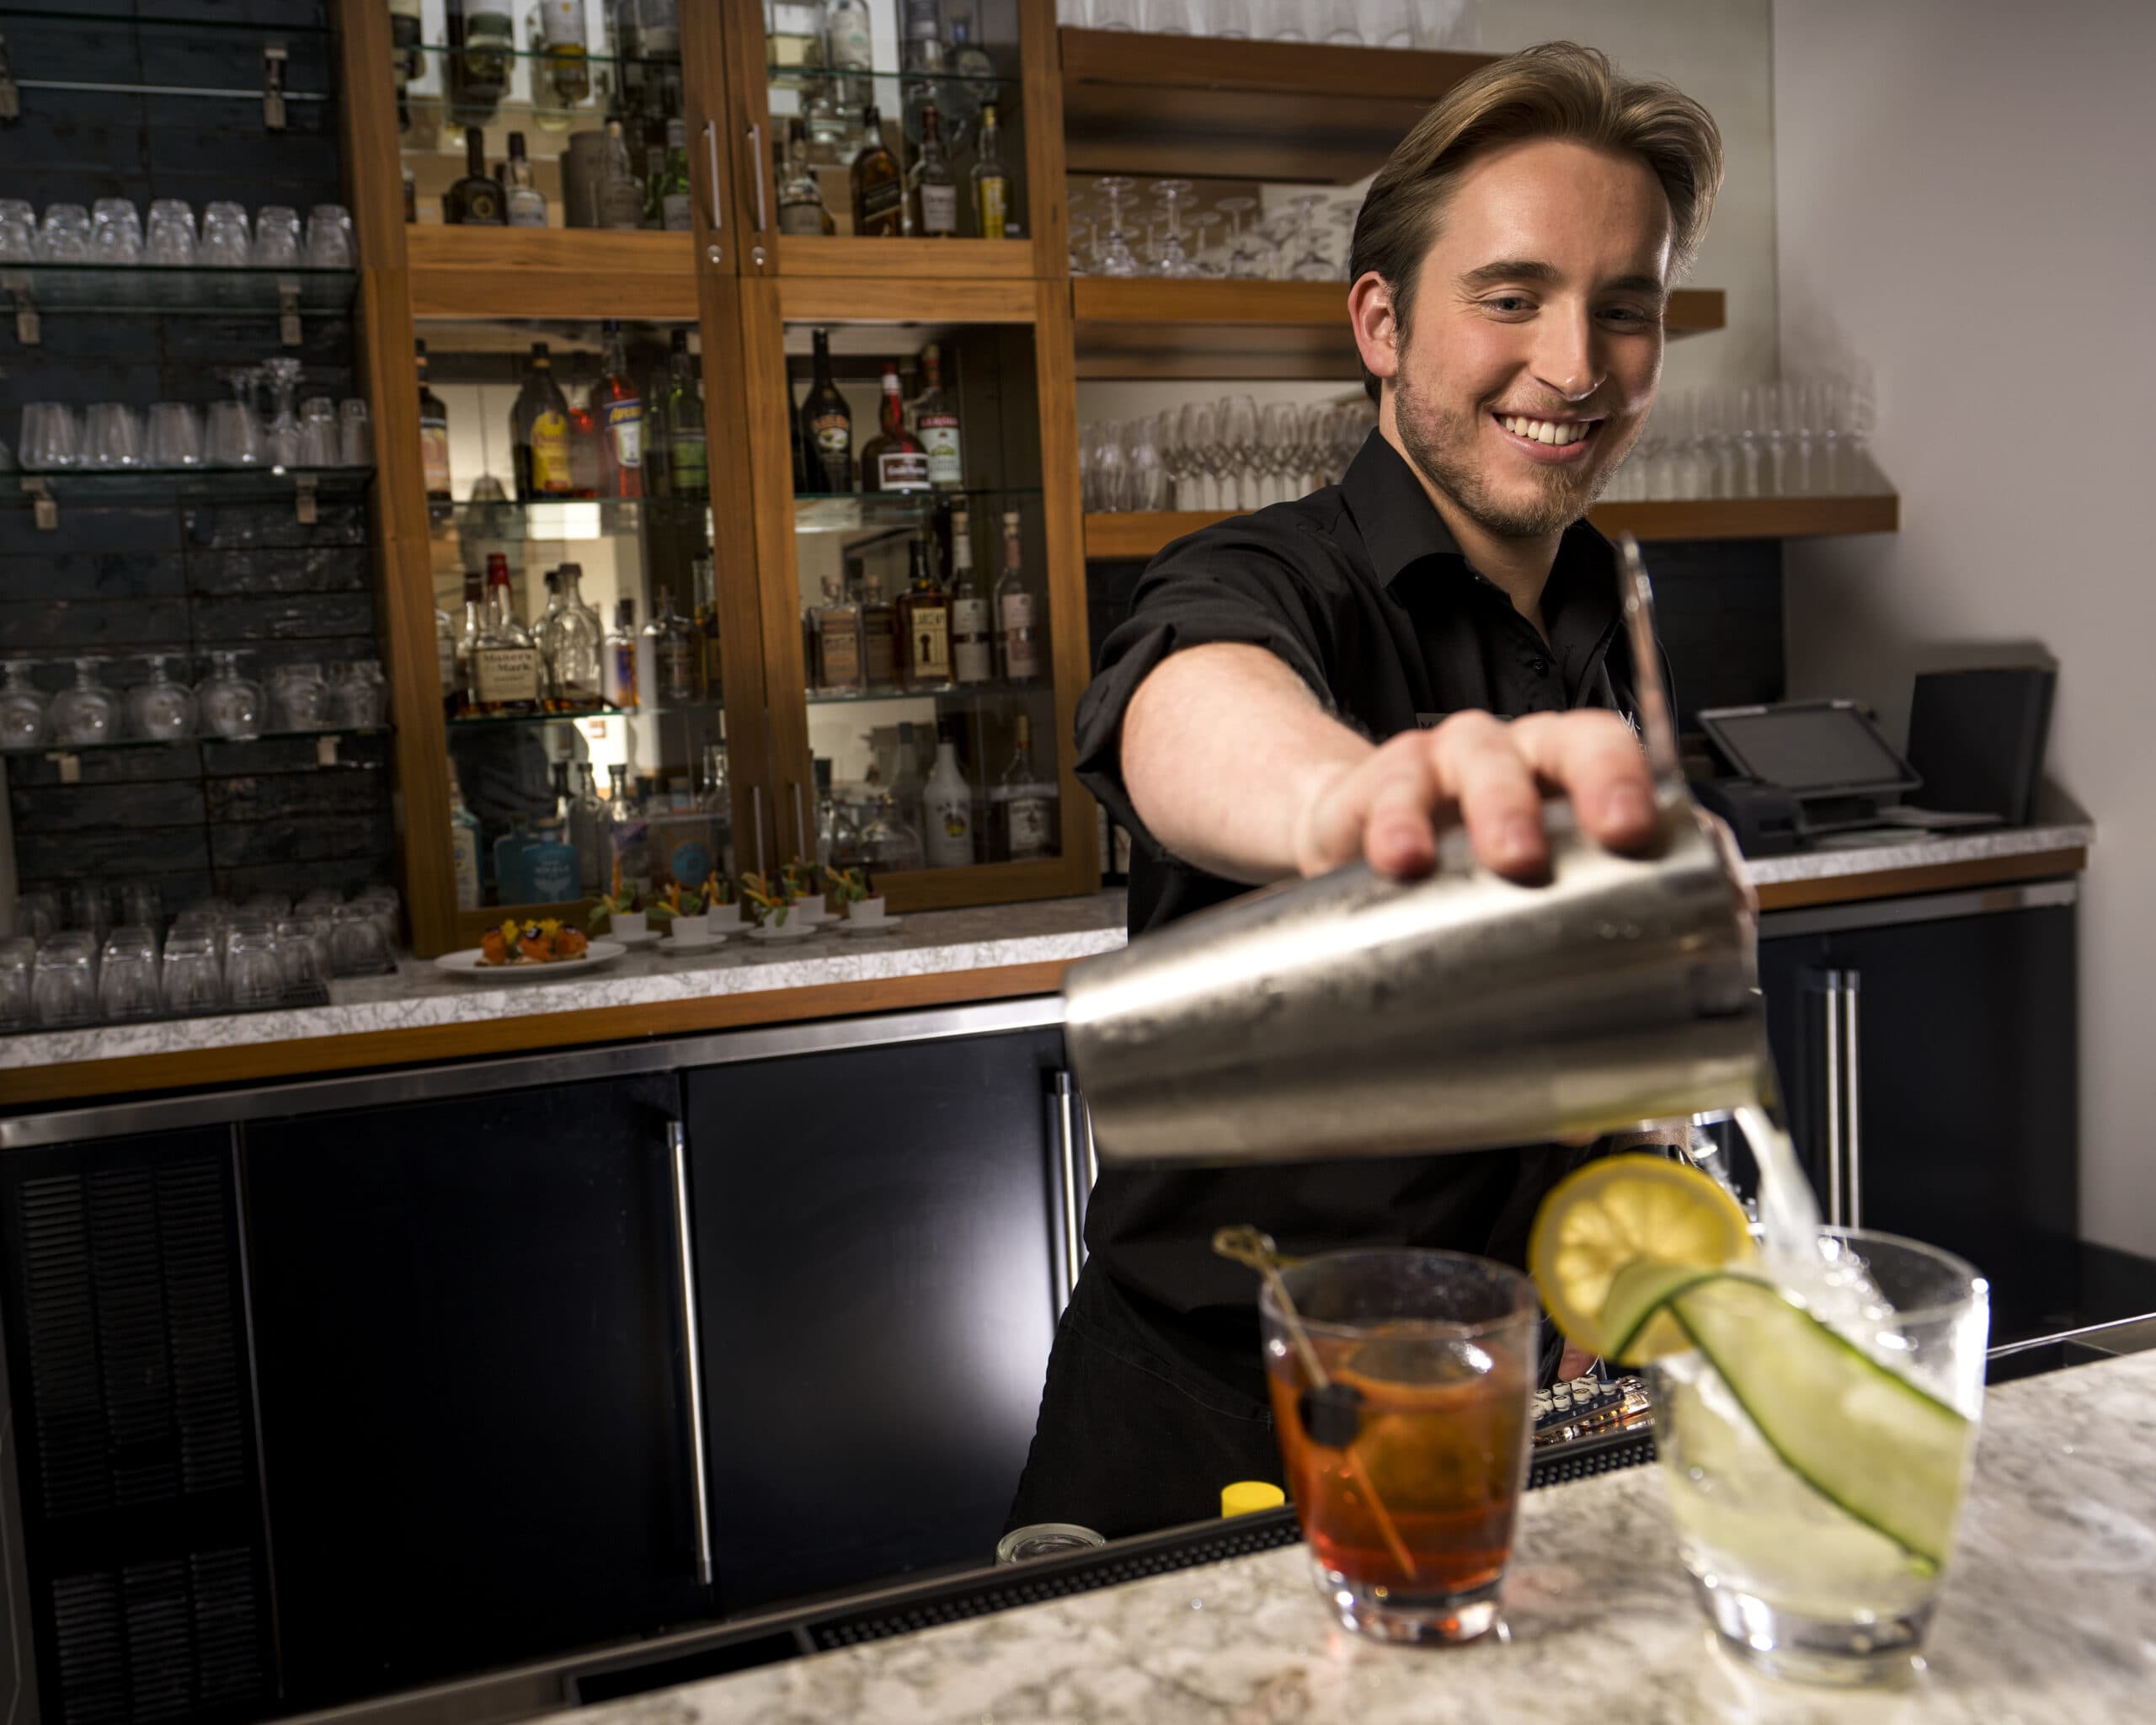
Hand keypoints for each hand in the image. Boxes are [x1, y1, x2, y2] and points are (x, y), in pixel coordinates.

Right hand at [1289, 709, 1657, 882]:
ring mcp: (1445, 761)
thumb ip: (1618, 894)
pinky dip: (1397, 826)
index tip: (1628, 831)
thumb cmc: (1474, 859)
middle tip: (1537, 860)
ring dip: (1486, 809)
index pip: (1604, 747)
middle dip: (1554, 795)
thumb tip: (1697, 931)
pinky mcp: (1381, 785)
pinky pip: (1391, 795)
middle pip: (1545, 747)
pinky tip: (1401, 861)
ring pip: (1474, 761)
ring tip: (1495, 862)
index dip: (1620, 778)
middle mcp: (1512, 752)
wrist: (1366, 837)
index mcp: (1564, 767)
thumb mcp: (1542, 871)